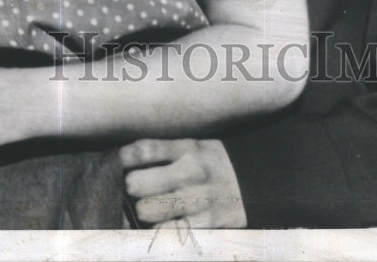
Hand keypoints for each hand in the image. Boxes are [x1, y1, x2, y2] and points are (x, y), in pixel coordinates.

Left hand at [120, 138, 247, 228]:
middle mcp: (191, 171)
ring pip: (148, 210)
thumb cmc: (214, 163)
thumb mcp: (194, 145)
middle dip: (131, 189)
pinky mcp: (206, 222)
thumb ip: (164, 152)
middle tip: (135, 190)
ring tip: (147, 208)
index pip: (144, 151)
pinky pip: (169, 232)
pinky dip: (159, 230)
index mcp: (186, 148)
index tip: (119, 163)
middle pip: (137, 184)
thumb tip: (126, 160)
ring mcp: (198, 199)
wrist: (257, 180)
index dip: (123, 159)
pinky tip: (160, 224)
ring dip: (143, 211)